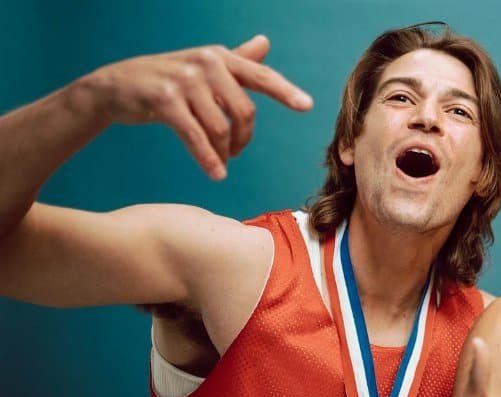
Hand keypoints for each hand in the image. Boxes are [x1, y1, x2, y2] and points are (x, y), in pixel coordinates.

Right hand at [79, 35, 311, 179]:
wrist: (116, 86)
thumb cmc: (167, 78)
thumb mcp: (203, 66)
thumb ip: (236, 60)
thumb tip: (264, 42)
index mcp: (219, 56)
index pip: (260, 75)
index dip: (285, 92)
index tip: (307, 106)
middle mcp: (205, 63)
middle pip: (244, 112)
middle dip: (244, 139)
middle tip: (237, 152)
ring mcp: (184, 80)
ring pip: (221, 128)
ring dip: (225, 152)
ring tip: (222, 161)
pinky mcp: (165, 101)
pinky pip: (197, 137)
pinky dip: (209, 159)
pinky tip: (216, 173)